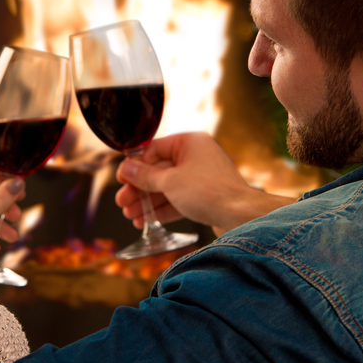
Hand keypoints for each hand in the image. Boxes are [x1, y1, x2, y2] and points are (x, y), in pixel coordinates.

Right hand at [115, 132, 295, 235]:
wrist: (240, 216)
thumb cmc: (209, 191)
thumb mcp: (169, 181)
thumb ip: (145, 175)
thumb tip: (126, 168)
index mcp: (190, 142)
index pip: (154, 149)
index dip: (136, 165)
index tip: (122, 178)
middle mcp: (196, 156)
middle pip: (159, 171)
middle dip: (139, 189)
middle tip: (122, 201)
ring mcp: (201, 177)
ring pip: (167, 188)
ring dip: (147, 202)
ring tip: (131, 215)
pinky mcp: (204, 196)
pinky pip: (178, 200)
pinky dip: (162, 210)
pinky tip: (146, 220)